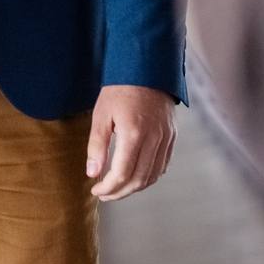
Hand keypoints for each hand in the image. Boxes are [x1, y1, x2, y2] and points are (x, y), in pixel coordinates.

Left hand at [87, 85, 175, 200]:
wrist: (146, 68)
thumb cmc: (120, 89)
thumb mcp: (101, 114)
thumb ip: (97, 146)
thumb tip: (92, 173)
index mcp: (134, 133)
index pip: (122, 174)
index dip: (108, 187)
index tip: (95, 190)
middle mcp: (154, 139)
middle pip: (139, 180)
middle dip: (120, 192)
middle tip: (104, 194)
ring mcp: (165, 138)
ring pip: (152, 176)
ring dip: (134, 188)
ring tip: (117, 189)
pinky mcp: (171, 136)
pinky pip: (162, 165)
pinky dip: (149, 176)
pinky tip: (135, 177)